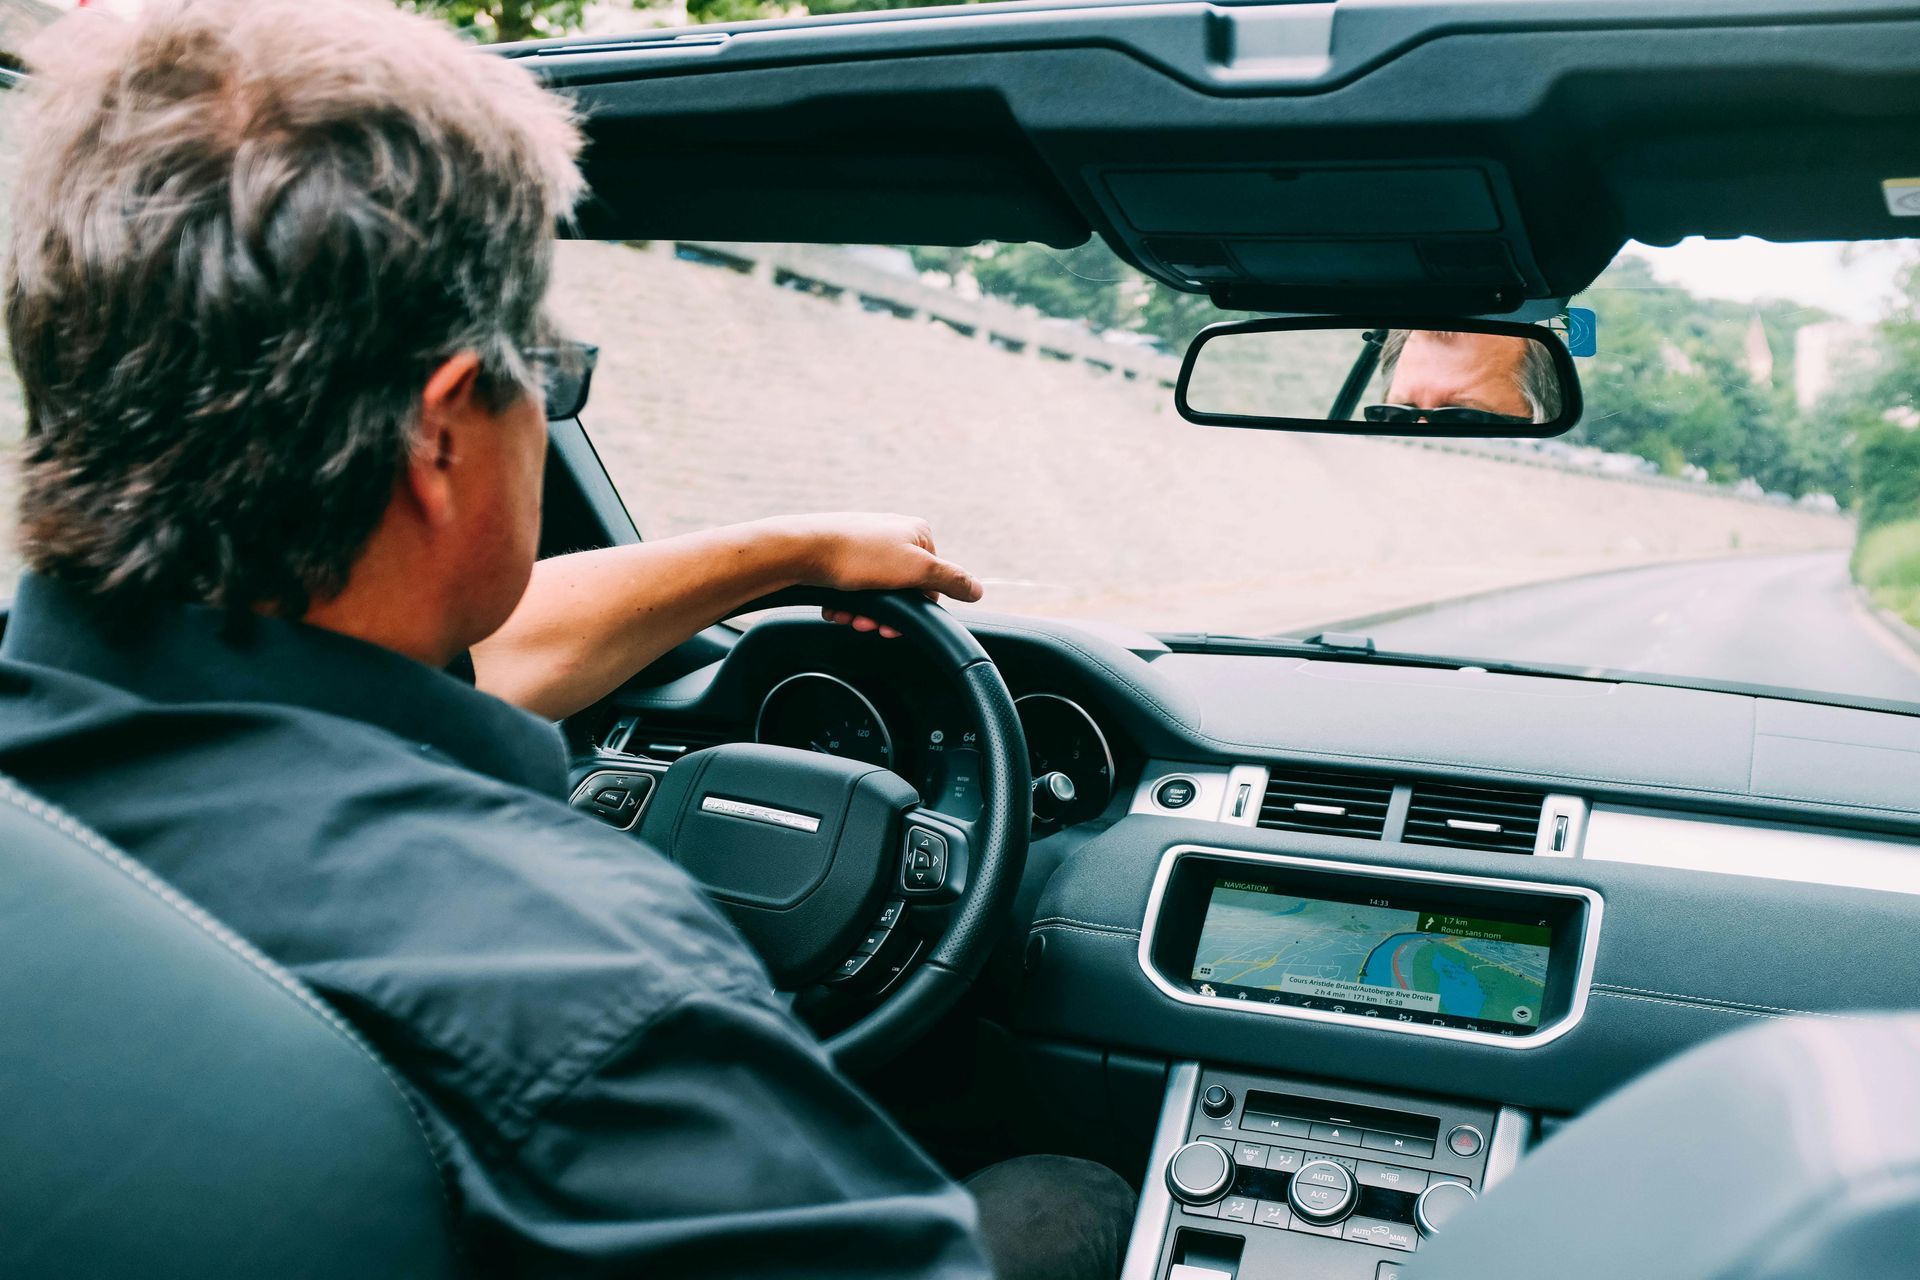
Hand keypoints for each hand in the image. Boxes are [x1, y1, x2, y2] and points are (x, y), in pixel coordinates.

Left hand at [777, 512, 982, 638]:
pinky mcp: (844, 557)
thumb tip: (978, 590)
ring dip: (865, 613)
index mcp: (917, 533)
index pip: (932, 582)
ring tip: (848, 615)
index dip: (916, 608)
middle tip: (866, 623)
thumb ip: (952, 579)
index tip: (894, 624)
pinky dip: (848, 603)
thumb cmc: (857, 556)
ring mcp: (867, 545)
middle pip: (903, 591)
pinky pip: (855, 589)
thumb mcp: (916, 569)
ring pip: (878, 594)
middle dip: (885, 615)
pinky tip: (837, 608)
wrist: (801, 551)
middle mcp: (894, 535)